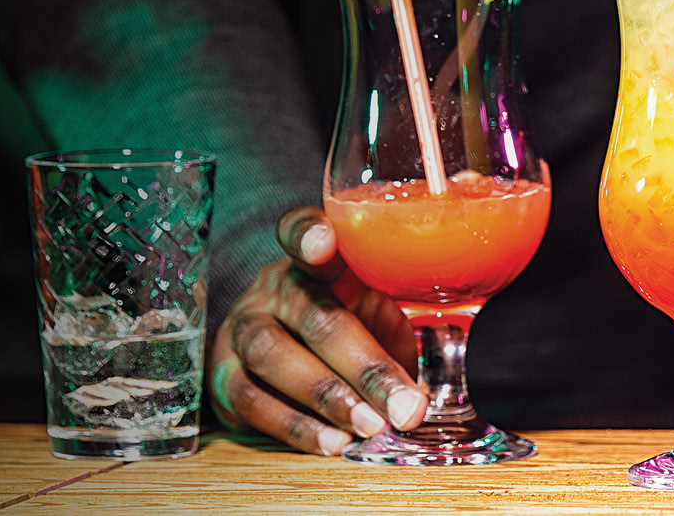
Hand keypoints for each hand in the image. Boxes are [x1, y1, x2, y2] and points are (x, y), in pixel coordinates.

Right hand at [207, 207, 426, 454]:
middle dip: (365, 366)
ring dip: (328, 396)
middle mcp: (274, 288)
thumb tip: (450, 371)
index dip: (310, 234)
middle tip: (405, 406)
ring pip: (274, 356)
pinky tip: (332, 442)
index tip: (323, 242)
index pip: (302, 231)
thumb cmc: (340, 328)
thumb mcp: (372, 310)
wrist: (272, 358)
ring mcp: (243, 328)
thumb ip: (398, 325)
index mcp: (314, 261)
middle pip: (313, 316)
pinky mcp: (223, 374)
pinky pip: (252, 400)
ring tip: (370, 427)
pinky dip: (296, 426)